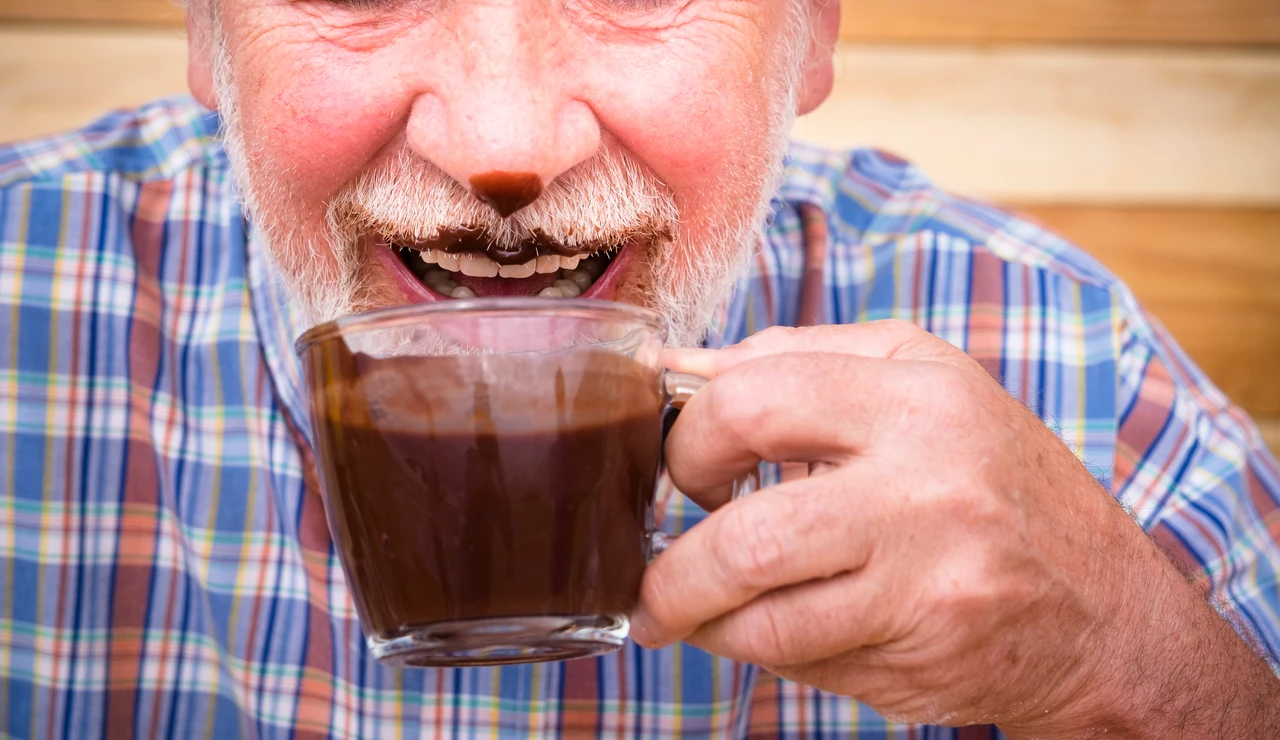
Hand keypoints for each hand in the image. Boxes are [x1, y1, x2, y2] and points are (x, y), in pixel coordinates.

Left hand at [632, 321, 1279, 735]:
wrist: (1105, 614)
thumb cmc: (995, 483)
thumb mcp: (921, 384)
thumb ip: (800, 363)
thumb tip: (683, 374)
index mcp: (918, 395)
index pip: (752, 400)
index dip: (688, 438)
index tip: (681, 467)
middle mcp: (930, 484)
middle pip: (750, 535)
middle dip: (674, 568)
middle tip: (655, 573)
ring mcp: (932, 578)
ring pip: (764, 617)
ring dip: (697, 623)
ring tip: (675, 615)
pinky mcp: (927, 650)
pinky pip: (800, 658)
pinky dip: (752, 650)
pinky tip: (751, 633)